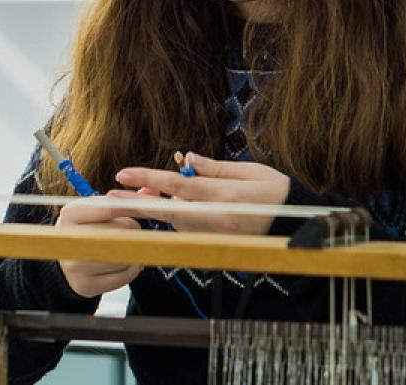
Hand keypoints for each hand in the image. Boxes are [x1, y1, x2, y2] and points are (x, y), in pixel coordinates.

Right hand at [54, 197, 143, 297]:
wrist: (65, 262)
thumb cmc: (86, 229)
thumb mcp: (97, 209)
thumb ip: (124, 200)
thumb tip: (152, 191)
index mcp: (70, 214)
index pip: (110, 207)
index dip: (134, 207)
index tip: (150, 207)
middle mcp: (69, 239)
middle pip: (121, 231)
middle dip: (134, 229)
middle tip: (132, 230)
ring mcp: (76, 265)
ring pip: (125, 254)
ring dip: (134, 249)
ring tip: (127, 245)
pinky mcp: (85, 285)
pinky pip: (125, 275)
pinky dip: (132, 268)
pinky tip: (125, 261)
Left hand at [109, 153, 289, 233]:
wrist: (298, 227)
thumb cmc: (276, 192)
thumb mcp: (250, 170)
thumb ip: (215, 167)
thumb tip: (187, 159)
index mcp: (224, 196)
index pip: (177, 186)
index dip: (148, 179)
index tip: (122, 173)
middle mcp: (217, 219)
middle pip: (167, 210)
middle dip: (136, 203)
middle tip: (108, 197)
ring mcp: (216, 236)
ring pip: (175, 222)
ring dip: (155, 209)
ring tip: (134, 195)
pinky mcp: (216, 246)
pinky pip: (187, 231)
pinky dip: (174, 219)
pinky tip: (163, 206)